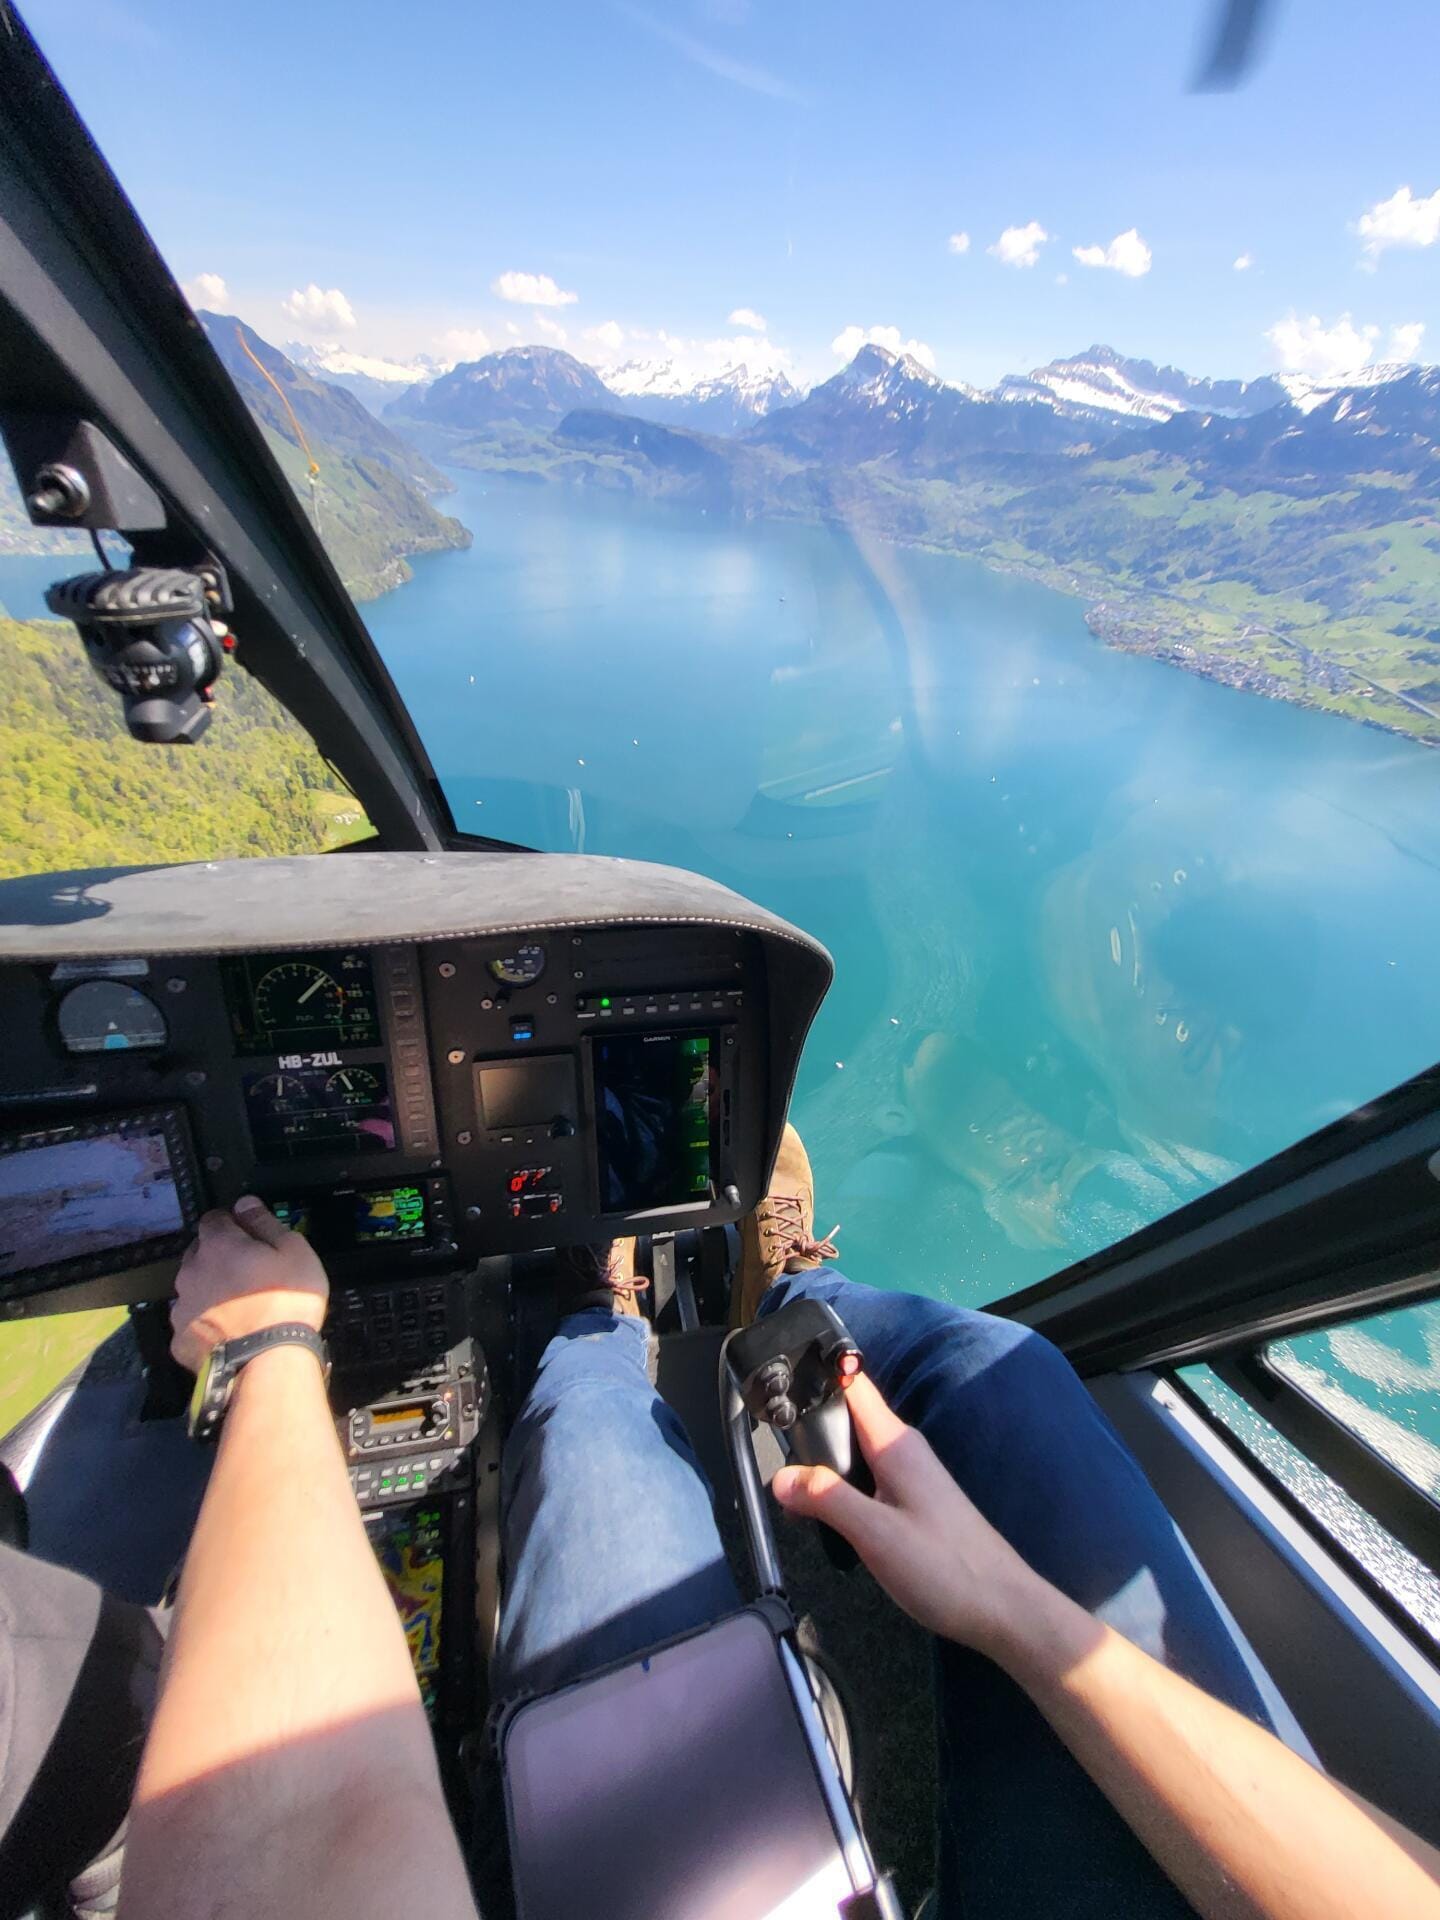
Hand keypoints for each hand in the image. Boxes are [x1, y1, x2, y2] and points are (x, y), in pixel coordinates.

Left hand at [171, 1197, 327, 1373]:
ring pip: (192, 1287)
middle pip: (199, 1253)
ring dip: (208, 1289)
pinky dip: (204, 1324)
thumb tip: (244, 1202)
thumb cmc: (285, 1301)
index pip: (214, 1219)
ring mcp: (181, 1306)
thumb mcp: (293, 1252)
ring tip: (236, 1307)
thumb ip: (265, 1223)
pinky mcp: (179, 1339)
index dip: (231, 1224)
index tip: (248, 1236)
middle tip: (246, 1273)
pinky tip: (226, 1333)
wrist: (264, 1362)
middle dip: (218, 1256)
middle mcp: (191, 1270)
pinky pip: (191, 1323)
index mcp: (217, 1244)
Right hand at [771, 1371, 1041, 1655]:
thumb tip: (781, 1477)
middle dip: (810, 1436)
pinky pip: (869, 1483)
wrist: (1003, 1609)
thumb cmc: (946, 1569)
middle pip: (848, 1421)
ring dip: (825, 1471)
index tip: (779, 1381)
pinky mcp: (916, 1504)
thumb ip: (827, 1500)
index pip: (853, 1385)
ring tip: (792, 1499)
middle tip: (771, 1461)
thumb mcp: (875, 1534)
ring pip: (856, 1456)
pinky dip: (843, 1494)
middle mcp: (905, 1451)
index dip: (817, 1375)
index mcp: (895, 1444)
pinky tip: (828, 1521)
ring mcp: (913, 1478)